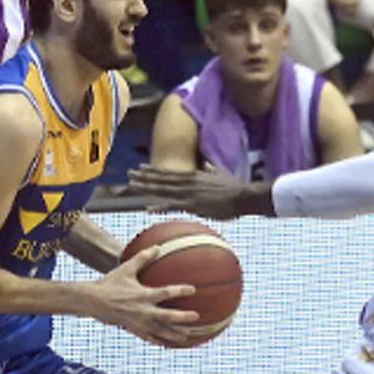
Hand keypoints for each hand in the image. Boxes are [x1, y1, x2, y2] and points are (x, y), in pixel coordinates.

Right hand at [87, 247, 200, 346]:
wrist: (93, 301)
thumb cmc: (110, 283)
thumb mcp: (126, 268)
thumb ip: (143, 257)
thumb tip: (158, 246)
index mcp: (144, 295)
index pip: (166, 292)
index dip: (181, 290)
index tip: (193, 290)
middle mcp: (144, 310)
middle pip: (168, 317)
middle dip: (183, 318)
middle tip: (196, 317)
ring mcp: (139, 322)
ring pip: (160, 331)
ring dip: (174, 334)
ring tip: (186, 336)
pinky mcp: (133, 329)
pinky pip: (149, 337)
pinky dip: (159, 340)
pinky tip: (166, 343)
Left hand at [127, 163, 256, 220]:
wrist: (243, 196)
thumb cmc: (234, 187)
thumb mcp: (220, 173)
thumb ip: (211, 169)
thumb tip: (208, 165)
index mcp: (193, 175)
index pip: (168, 172)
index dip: (153, 170)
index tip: (141, 168)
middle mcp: (187, 181)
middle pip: (161, 179)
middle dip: (144, 177)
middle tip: (129, 174)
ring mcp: (189, 193)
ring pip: (163, 189)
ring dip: (146, 187)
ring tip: (132, 185)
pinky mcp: (193, 205)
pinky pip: (172, 206)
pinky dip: (159, 206)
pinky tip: (148, 208)